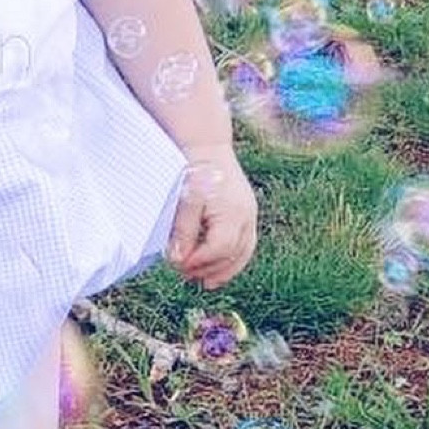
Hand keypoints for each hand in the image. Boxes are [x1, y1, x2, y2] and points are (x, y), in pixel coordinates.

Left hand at [168, 142, 257, 289]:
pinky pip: (245, 244)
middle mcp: (247, 215)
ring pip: (243, 253)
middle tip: (185, 276)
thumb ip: (182, 232)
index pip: (219, 249)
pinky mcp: (247, 214)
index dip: (199, 262)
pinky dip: (232, 259)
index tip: (179, 266)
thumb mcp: (184, 201)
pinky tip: (217, 268)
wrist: (207, 147)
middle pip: (233, 255)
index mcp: (232, 211)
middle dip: (209, 269)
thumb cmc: (194, 171)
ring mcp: (250, 215)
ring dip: (223, 270)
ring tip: (203, 281)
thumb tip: (179, 261)